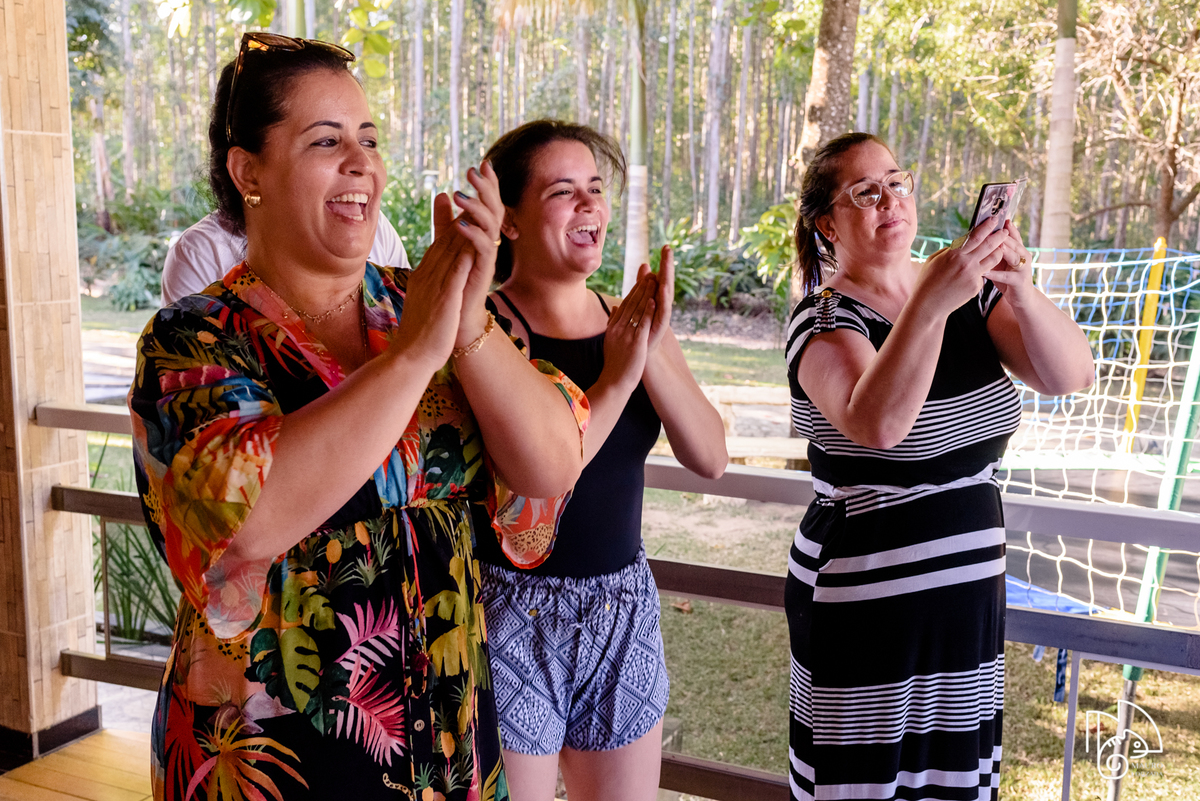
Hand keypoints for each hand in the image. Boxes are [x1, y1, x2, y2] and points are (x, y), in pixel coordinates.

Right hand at [391, 193, 474, 371]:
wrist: (410, 357)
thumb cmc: (419, 333)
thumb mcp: (425, 301)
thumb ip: (430, 283)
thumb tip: (432, 272)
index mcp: (424, 276)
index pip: (441, 244)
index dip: (453, 222)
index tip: (464, 204)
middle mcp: (428, 276)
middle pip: (446, 241)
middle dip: (460, 215)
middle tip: (473, 194)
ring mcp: (434, 287)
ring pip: (451, 252)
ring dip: (463, 228)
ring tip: (476, 207)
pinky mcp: (443, 300)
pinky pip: (455, 274)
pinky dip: (464, 256)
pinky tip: (474, 241)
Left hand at [450, 161, 503, 346]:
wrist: (456, 315)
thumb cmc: (454, 279)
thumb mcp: (446, 243)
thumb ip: (444, 220)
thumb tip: (442, 194)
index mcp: (482, 232)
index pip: (488, 202)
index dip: (488, 184)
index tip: (484, 163)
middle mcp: (489, 241)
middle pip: (494, 207)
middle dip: (486, 188)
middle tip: (472, 170)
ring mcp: (488, 255)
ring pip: (491, 224)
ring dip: (476, 207)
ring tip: (461, 193)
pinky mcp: (484, 270)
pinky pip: (484, 248)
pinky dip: (473, 234)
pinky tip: (460, 225)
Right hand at [601, 271, 656, 392]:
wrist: (613, 383)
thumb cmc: (614, 364)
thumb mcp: (611, 340)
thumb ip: (613, 322)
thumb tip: (615, 308)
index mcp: (613, 327)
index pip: (625, 304)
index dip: (634, 290)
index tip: (642, 278)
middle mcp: (618, 328)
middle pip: (631, 304)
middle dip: (641, 287)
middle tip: (650, 273)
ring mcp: (626, 336)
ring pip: (638, 311)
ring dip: (646, 294)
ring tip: (654, 281)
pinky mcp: (635, 344)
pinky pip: (642, 325)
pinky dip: (648, 312)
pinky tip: (654, 301)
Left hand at [645, 245, 674, 351]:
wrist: (640, 351)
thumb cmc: (642, 326)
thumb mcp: (640, 300)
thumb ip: (642, 284)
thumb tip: (645, 264)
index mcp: (658, 297)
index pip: (662, 276)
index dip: (664, 262)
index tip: (666, 246)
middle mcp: (663, 304)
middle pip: (666, 281)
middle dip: (668, 265)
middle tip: (669, 249)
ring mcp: (663, 314)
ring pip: (666, 293)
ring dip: (666, 279)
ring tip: (666, 265)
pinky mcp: (660, 325)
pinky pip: (662, 310)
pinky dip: (662, 300)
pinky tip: (661, 289)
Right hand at [916, 219, 1007, 317]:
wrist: (928, 305)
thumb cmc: (927, 281)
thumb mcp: (934, 260)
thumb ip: (950, 250)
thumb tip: (963, 243)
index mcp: (954, 254)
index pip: (976, 236)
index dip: (987, 226)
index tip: (994, 220)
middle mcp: (966, 263)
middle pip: (989, 245)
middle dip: (999, 236)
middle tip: (1004, 231)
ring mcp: (972, 275)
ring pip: (993, 259)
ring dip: (998, 252)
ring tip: (999, 248)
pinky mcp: (976, 287)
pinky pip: (983, 275)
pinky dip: (981, 272)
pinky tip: (972, 275)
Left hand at [983, 220, 1035, 306]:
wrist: (1020, 298)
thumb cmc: (1006, 277)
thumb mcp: (1000, 260)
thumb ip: (993, 249)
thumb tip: (978, 234)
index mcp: (1017, 249)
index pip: (1011, 233)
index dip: (1004, 224)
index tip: (995, 215)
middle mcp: (1022, 255)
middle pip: (1012, 241)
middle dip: (1002, 234)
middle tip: (991, 226)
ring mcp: (1022, 268)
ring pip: (1013, 255)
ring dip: (1003, 250)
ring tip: (993, 245)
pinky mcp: (1019, 281)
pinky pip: (1007, 276)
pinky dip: (996, 274)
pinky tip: (985, 272)